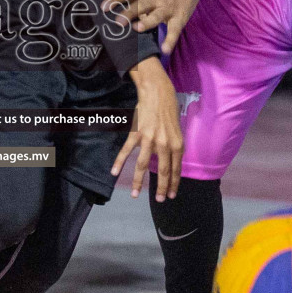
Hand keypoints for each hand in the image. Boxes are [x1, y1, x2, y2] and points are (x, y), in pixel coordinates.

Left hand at [107, 0, 207, 54]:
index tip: (103, 7)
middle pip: (139, 6)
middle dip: (129, 13)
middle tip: (118, 22)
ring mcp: (166, 8)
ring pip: (155, 16)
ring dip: (147, 22)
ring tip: (138, 28)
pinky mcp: (179, 18)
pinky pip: (174, 30)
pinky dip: (170, 40)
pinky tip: (165, 50)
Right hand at [110, 58, 182, 200]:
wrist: (157, 91)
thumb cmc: (168, 109)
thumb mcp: (176, 129)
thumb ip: (172, 146)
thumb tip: (168, 161)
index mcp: (176, 143)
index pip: (175, 169)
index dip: (174, 183)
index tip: (171, 195)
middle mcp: (164, 143)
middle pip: (162, 171)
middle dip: (161, 188)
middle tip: (159, 200)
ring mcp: (149, 139)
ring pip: (143, 165)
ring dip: (139, 182)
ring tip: (136, 195)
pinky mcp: (137, 133)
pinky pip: (127, 150)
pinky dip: (120, 162)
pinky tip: (114, 173)